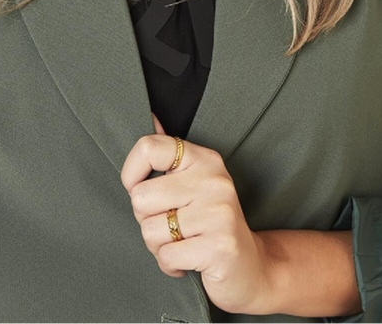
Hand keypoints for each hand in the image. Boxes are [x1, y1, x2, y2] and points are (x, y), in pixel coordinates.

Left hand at [120, 112, 276, 314]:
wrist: (251, 266)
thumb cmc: (208, 221)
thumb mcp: (191, 181)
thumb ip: (166, 152)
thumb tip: (148, 115)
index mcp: (204, 159)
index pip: (149, 147)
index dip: (130, 172)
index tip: (138, 187)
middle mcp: (214, 180)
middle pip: (140, 197)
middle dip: (146, 219)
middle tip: (171, 224)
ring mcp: (219, 213)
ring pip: (150, 231)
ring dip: (158, 246)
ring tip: (182, 242)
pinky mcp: (220, 247)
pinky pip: (166, 256)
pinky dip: (169, 265)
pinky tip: (189, 261)